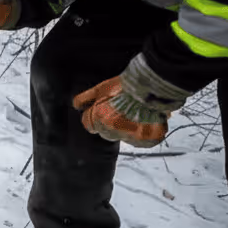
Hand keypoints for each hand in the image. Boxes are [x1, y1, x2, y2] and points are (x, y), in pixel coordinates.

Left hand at [72, 55, 190, 148]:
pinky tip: (145, 122)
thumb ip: (85, 98)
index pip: (88, 124)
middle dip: (110, 123)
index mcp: (99, 118)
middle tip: (122, 110)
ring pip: (122, 137)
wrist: (151, 86)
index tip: (103, 110)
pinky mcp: (147, 140)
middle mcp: (112, 130)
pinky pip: (140, 141)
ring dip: (126, 128)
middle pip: (105, 132)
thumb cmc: (126, 86)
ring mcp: (130, 137)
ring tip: (136, 114)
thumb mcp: (100, 88)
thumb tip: (76, 106)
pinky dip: (142, 134)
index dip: (95, 115)